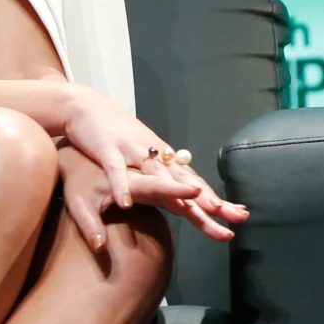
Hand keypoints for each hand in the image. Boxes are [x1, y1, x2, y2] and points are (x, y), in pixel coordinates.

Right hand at [57, 88, 249, 242]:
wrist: (84, 105)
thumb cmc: (116, 134)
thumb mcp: (142, 157)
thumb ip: (161, 177)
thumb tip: (183, 197)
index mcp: (163, 158)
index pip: (194, 182)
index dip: (215, 199)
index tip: (238, 215)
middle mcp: (154, 154)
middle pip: (185, 182)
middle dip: (209, 201)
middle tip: (234, 218)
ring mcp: (132, 150)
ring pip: (158, 175)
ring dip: (175, 192)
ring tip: (192, 212)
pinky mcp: (107, 148)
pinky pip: (116, 171)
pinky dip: (121, 187)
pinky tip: (126, 205)